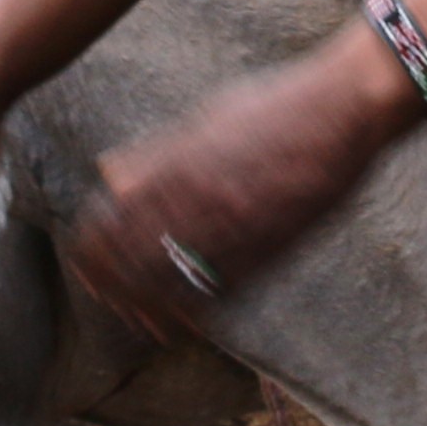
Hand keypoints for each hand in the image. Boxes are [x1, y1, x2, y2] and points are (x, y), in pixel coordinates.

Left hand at [64, 29, 418, 341]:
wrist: (345, 111)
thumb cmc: (275, 104)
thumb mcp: (204, 118)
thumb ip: (154, 153)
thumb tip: (108, 173)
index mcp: (177, 165)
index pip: (113, 219)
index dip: (91, 246)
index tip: (81, 260)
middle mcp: (200, 201)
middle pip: (135, 257)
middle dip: (111, 281)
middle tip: (99, 296)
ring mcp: (237, 228)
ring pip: (176, 282)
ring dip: (148, 303)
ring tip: (134, 316)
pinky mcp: (273, 249)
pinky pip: (225, 291)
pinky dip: (197, 309)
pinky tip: (184, 321)